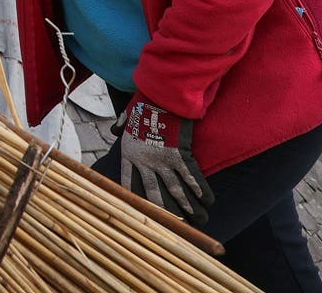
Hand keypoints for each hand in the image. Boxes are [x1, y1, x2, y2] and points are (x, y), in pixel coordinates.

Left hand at [117, 96, 213, 221]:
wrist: (159, 96)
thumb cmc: (142, 104)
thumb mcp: (126, 115)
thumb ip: (121, 124)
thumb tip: (115, 128)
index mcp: (130, 152)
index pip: (129, 180)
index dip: (133, 196)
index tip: (138, 210)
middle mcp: (146, 161)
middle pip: (154, 191)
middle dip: (164, 210)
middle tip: (172, 226)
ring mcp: (163, 160)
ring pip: (175, 188)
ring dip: (186, 205)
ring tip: (196, 220)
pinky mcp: (179, 154)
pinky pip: (190, 175)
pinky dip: (200, 188)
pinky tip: (207, 200)